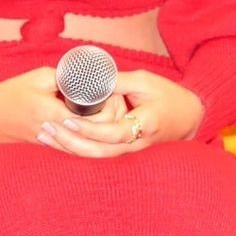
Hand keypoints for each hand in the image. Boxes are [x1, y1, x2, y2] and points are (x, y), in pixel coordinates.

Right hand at [0, 67, 122, 145]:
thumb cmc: (10, 94)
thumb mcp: (39, 77)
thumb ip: (65, 78)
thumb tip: (88, 77)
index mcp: (52, 111)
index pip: (92, 116)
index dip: (109, 106)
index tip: (114, 93)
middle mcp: (54, 131)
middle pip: (94, 133)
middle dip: (109, 119)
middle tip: (117, 103)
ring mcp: (52, 143)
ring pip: (87, 145)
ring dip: (101, 132)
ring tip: (110, 114)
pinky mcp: (50, 148)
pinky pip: (76, 149)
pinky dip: (89, 139)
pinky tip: (97, 129)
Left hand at [38, 68, 204, 157]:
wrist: (189, 117)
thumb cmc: (169, 96)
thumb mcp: (145, 81)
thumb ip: (117, 81)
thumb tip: (91, 77)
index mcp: (145, 125)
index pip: (112, 133)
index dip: (88, 129)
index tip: (67, 119)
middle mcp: (137, 144)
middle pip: (99, 152)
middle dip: (70, 142)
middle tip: (46, 129)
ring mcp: (133, 153)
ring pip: (97, 159)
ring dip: (69, 149)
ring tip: (45, 136)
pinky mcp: (126, 155)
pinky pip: (99, 157)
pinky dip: (77, 151)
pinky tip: (59, 143)